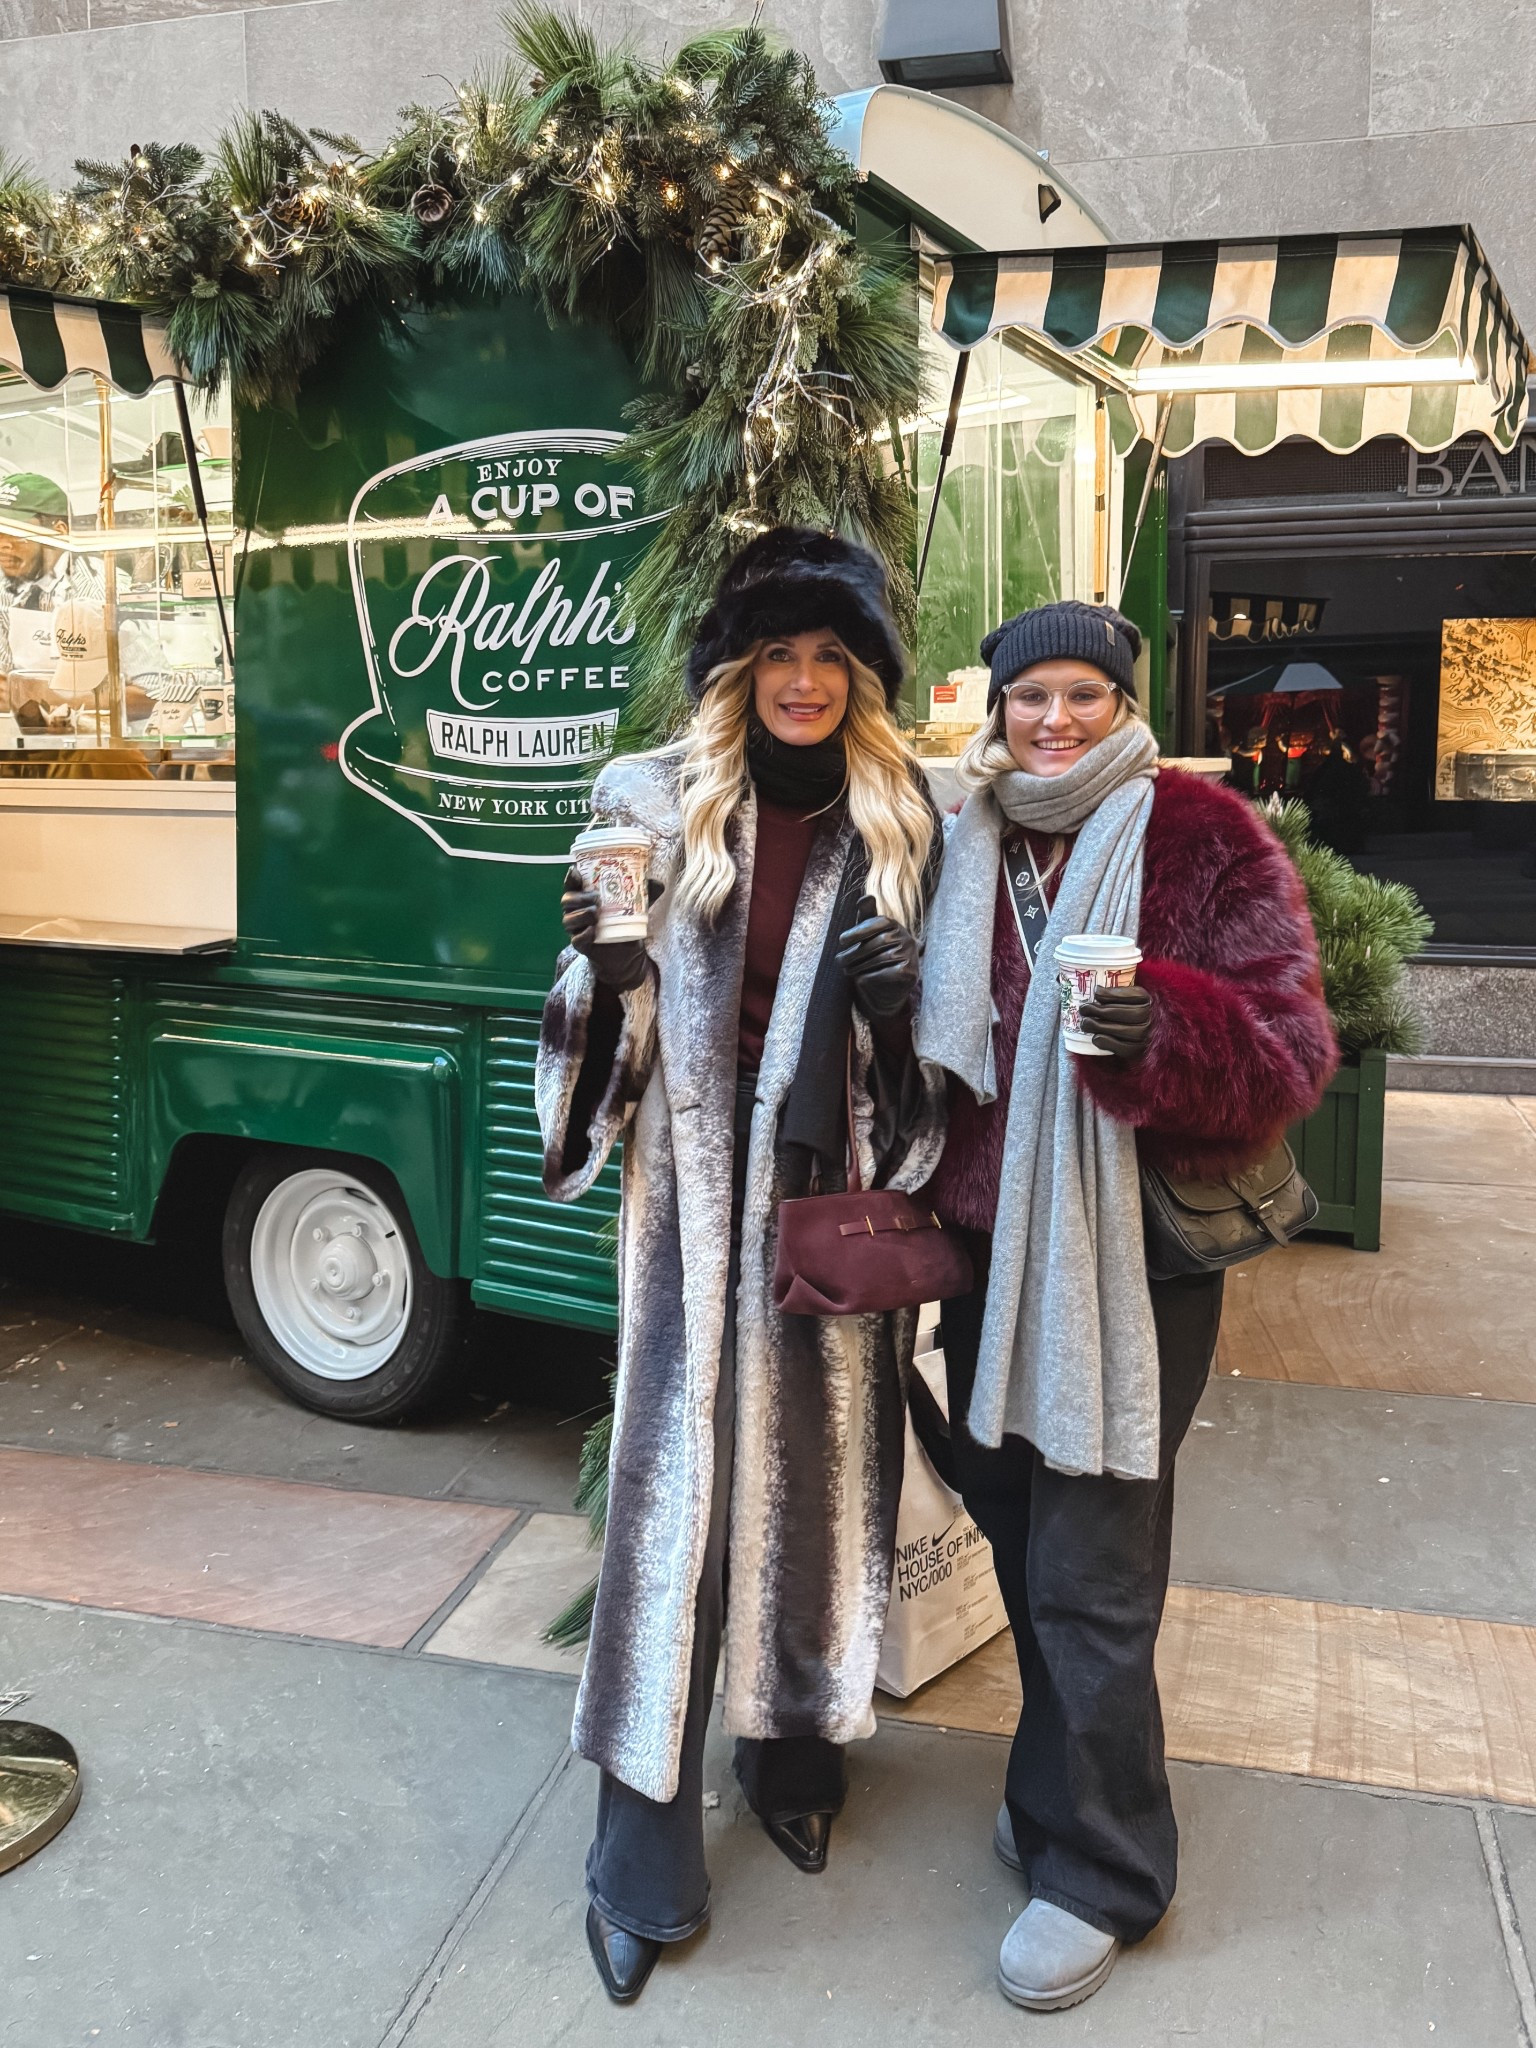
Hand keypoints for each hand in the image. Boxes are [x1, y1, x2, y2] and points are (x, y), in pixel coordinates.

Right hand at [559, 865, 653, 992]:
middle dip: (579, 897)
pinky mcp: (583, 946)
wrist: (627, 952)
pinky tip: (593, 930)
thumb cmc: (625, 922)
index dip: (570, 878)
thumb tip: (658, 884)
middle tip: (596, 898)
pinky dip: (584, 934)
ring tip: (596, 913)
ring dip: (581, 915)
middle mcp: (576, 912)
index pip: (571, 885)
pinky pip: (576, 940)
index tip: (576, 872)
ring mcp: (578, 930)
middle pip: (567, 901)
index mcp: (584, 898)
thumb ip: (645, 892)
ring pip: (568, 920)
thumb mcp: (635, 905)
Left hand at [835, 894, 918, 1020]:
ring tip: (847, 970)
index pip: (879, 922)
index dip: (859, 930)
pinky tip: (860, 979)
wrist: (886, 988)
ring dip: (860, 965)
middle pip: (878, 942)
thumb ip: (866, 916)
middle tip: (839, 961)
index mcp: (896, 925)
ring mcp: (911, 956)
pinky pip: (887, 973)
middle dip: (855, 952)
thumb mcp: (868, 935)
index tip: (841, 940)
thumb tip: (866, 897)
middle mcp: (907, 938)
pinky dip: (871, 976)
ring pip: (882, 958)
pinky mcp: (911, 973)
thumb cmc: (873, 956)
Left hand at [1078, 983, 1153, 1060]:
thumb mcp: (1128, 999)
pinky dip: (1106, 1042)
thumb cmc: (1130, 1012)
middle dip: (1100, 1011)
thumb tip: (1097, 990)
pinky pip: (1121, 1048)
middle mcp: (1149, 1018)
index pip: (1131, 995)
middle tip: (1084, 1009)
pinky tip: (1095, 1037)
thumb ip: (1117, 994)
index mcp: (1147, 1000)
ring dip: (1099, 1026)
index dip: (1111, 994)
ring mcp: (1145, 1036)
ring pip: (1121, 1030)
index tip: (1095, 992)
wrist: (1143, 1035)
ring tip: (1085, 1023)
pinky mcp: (1138, 1051)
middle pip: (1124, 1013)